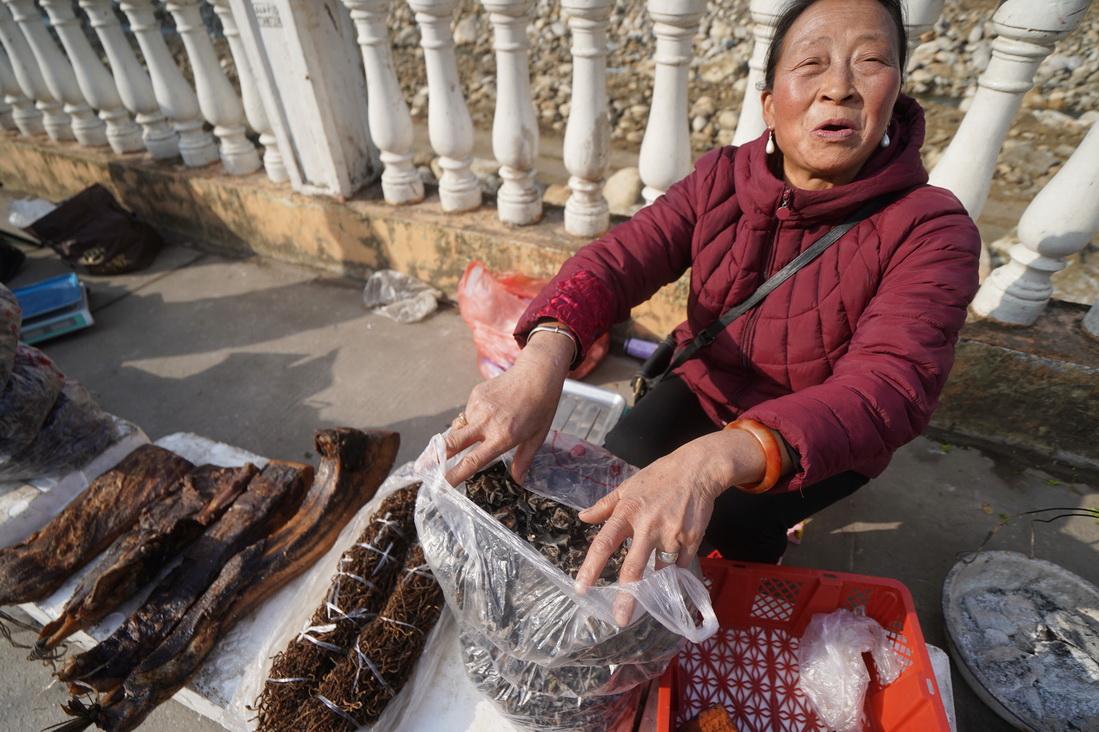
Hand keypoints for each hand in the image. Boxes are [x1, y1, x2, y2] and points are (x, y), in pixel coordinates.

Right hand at [444, 331, 573, 485]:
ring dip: (463, 435)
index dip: (454, 474)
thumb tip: (517, 480)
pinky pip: (468, 413)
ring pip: (461, 428)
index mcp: (502, 437)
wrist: (537, 373)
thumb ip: (524, 460)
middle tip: (420, 469)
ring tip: (488, 428)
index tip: (441, 485)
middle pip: (452, 443)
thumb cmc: (541, 407)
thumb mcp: (537, 437)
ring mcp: (477, 406)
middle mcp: (486, 422)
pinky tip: (492, 412)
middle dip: (433, 457)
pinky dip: (474, 419)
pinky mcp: (475, 395)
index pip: (473, 461)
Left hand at [575, 428, 766, 624]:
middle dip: (627, 597)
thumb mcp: (627, 486)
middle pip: (634, 567)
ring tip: (650, 603)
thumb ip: (604, 505)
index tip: (581, 589)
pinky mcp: (691, 539)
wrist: (697, 470)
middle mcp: (648, 526)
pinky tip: (672, 580)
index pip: (605, 543)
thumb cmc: (658, 477)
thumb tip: (582, 518)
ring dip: (654, 588)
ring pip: (660, 571)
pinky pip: (681, 565)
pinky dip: (675, 573)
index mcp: (627, 512)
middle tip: (620, 619)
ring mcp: (671, 534)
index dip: (592, 567)